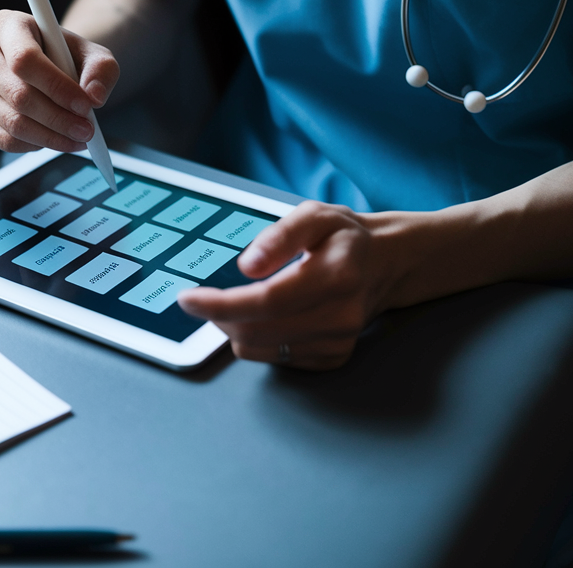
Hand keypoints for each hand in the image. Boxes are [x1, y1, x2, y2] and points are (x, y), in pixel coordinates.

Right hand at [0, 10, 118, 151]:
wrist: (49, 67)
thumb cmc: (66, 56)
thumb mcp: (93, 53)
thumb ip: (101, 69)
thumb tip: (94, 96)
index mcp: (5, 25)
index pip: (24, 60)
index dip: (56, 87)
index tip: (85, 105)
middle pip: (18, 95)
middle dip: (59, 119)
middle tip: (87, 130)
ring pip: (12, 122)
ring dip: (51, 137)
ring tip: (78, 137)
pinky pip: (3, 140)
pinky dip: (33, 146)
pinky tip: (53, 138)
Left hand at [177, 201, 399, 369]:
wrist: (385, 265)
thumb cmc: (344, 237)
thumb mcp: (314, 215)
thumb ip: (279, 236)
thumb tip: (247, 266)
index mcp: (336, 275)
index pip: (266, 301)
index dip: (219, 303)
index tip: (187, 299)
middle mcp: (340, 316)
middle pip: (257, 330)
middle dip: (219, 315)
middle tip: (207, 296)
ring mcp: (337, 343)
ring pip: (258, 348)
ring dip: (235, 327)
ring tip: (243, 299)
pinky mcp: (332, 358)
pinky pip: (274, 358)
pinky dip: (257, 338)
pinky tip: (268, 315)